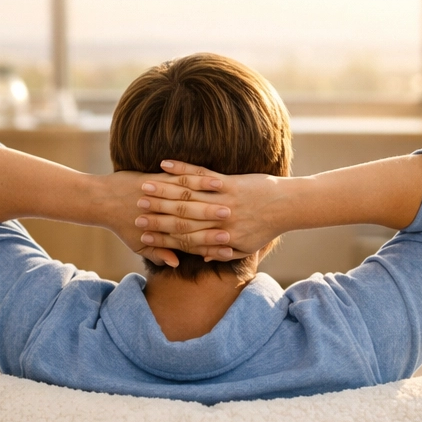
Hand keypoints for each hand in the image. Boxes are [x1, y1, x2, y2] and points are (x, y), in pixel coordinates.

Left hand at [94, 170, 234, 267]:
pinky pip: (183, 175)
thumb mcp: (137, 243)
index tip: (229, 243)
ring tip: (232, 204)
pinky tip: (214, 180)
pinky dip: (196, 177)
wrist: (99, 200)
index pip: (189, 239)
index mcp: (161, 229)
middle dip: (219, 220)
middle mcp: (164, 212)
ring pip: (190, 197)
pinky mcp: (159, 177)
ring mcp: (162, 192)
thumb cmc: (120, 222)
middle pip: (194, 217)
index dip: (210, 242)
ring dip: (212, 201)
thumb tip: (175, 264)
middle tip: (238, 221)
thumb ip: (157, 254)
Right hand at [135, 161, 285, 258]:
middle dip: (156, 211)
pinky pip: (201, 174)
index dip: (161, 234)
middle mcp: (218, 218)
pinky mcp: (228, 182)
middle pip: (180, 215)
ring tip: (143, 185)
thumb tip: (201, 257)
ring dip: (162, 189)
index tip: (142, 232)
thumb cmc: (265, 228)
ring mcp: (222, 198)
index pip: (183, 236)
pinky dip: (181, 168)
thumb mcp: (244, 247)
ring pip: (187, 193)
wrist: (286, 207)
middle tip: (135, 208)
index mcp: (219, 236)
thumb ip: (221, 253)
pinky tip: (164, 164)